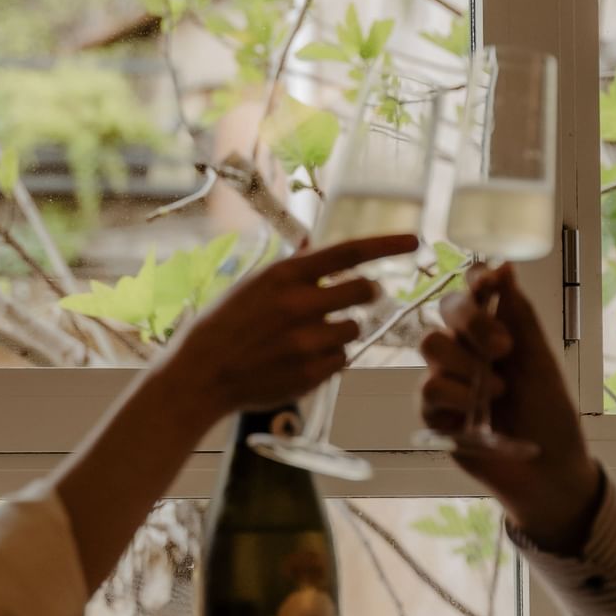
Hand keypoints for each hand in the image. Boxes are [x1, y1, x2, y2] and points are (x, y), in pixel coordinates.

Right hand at [167, 234, 418, 417]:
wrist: (201, 374)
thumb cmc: (226, 324)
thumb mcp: (253, 284)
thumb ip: (291, 267)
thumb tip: (314, 242)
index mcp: (284, 276)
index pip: (348, 252)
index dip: (386, 245)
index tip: (414, 241)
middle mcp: (298, 305)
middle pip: (365, 290)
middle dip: (367, 293)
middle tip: (357, 297)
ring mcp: (306, 342)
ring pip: (355, 328)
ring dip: (342, 329)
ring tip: (309, 335)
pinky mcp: (310, 374)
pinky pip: (343, 360)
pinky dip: (331, 358)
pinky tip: (302, 358)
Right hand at [419, 263, 600, 552]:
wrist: (550, 470)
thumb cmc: (551, 415)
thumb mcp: (541, 359)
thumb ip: (519, 315)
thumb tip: (505, 265)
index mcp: (494, 331)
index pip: (472, 291)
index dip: (475, 280)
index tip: (490, 282)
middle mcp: (465, 350)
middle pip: (444, 310)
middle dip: (473, 322)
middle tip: (504, 347)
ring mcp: (447, 381)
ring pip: (430, 345)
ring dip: (465, 363)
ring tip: (497, 388)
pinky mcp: (434, 415)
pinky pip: (428, 388)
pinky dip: (456, 394)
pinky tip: (478, 410)